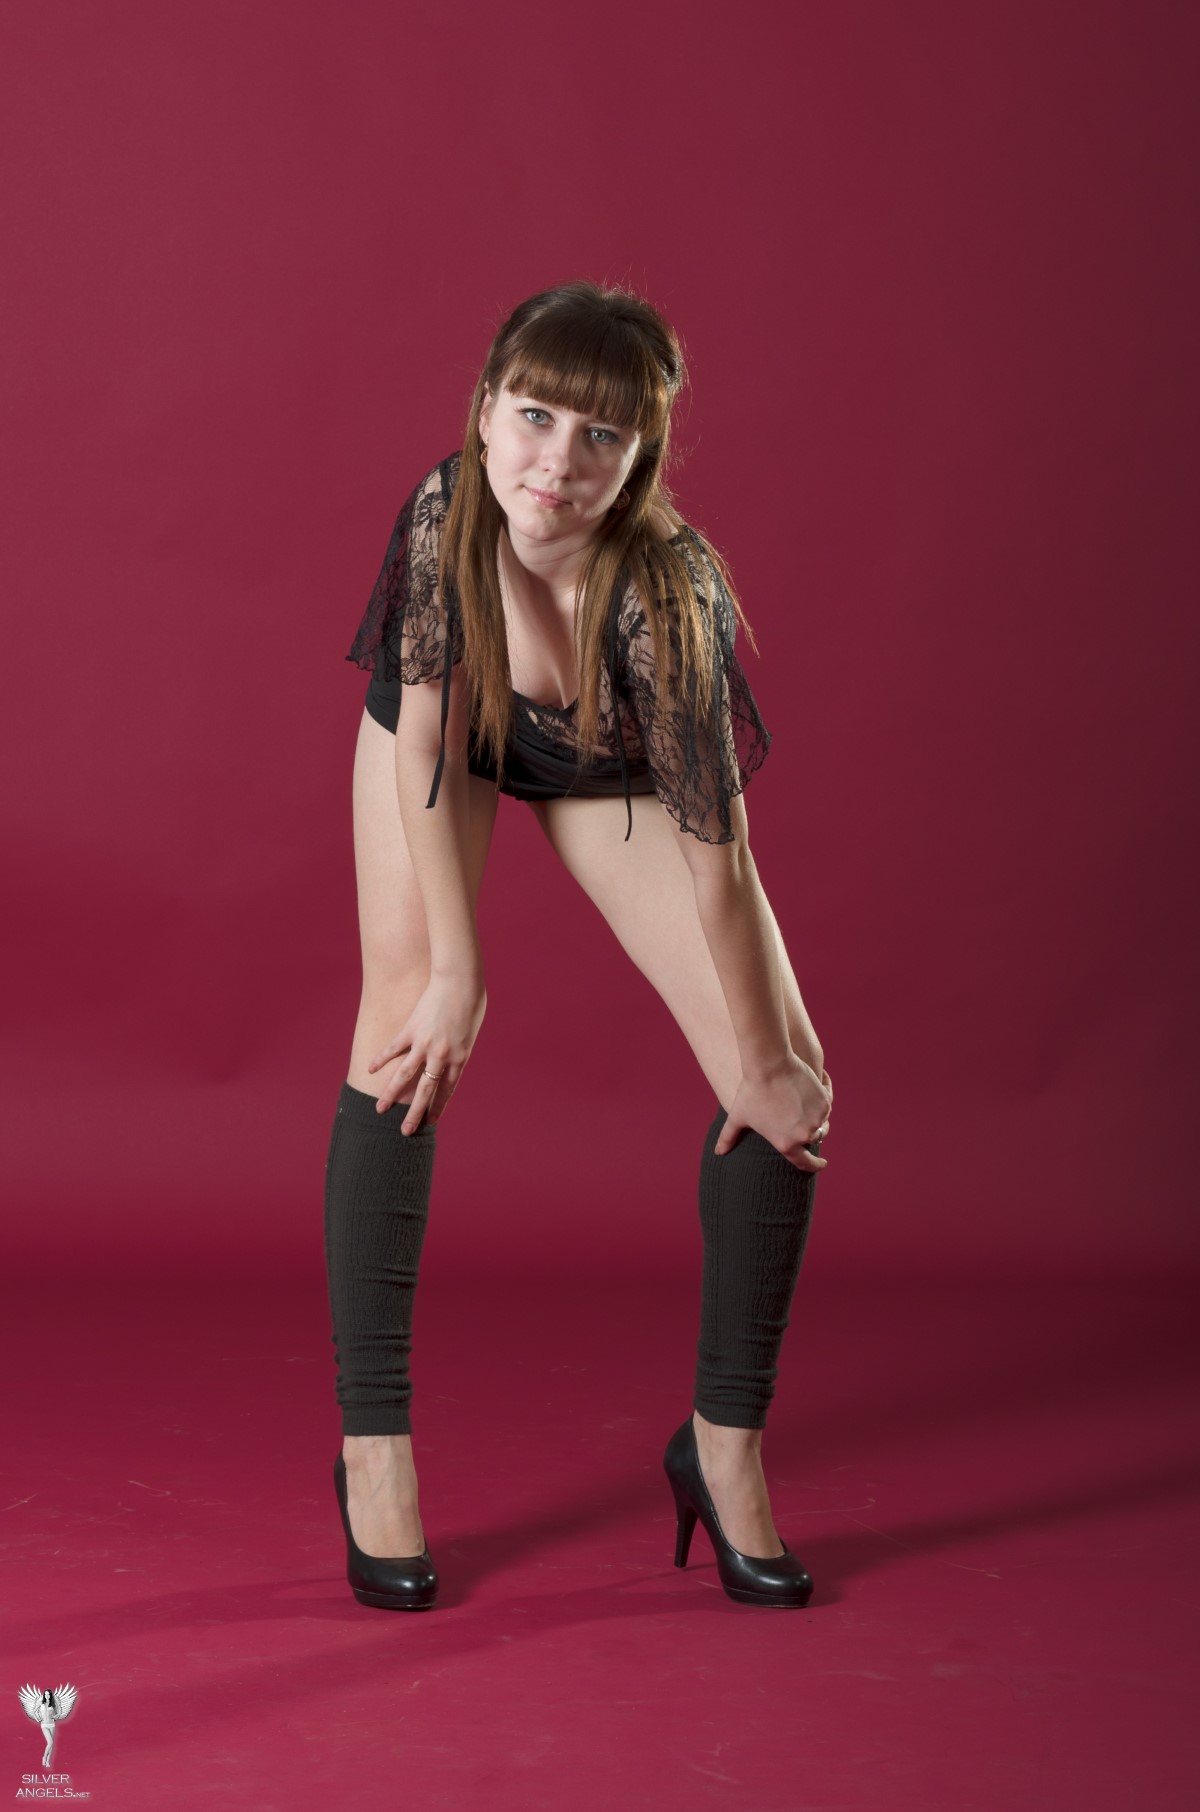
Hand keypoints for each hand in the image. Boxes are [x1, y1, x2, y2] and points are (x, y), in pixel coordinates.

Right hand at [367, 973, 486, 1132]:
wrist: (461, 980)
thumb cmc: (472, 1001)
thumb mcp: (471, 1030)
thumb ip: (459, 1045)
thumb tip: (451, 1053)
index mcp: (460, 1057)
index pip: (447, 1090)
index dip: (438, 1107)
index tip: (430, 1122)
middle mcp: (441, 1056)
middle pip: (425, 1091)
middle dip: (414, 1113)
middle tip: (405, 1131)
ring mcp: (424, 1044)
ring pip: (404, 1075)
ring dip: (391, 1094)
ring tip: (379, 1109)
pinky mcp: (410, 1030)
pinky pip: (393, 1049)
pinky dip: (381, 1059)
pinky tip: (370, 1070)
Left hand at [714, 1055, 831, 1172]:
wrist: (769, 1065)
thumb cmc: (751, 1092)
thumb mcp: (738, 1117)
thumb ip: (728, 1137)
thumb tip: (717, 1152)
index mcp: (786, 1144)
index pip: (805, 1163)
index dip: (814, 1166)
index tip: (821, 1164)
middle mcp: (805, 1135)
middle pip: (813, 1138)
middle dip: (809, 1132)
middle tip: (802, 1120)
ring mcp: (817, 1119)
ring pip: (821, 1121)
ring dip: (816, 1115)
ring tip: (804, 1101)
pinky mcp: (824, 1101)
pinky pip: (827, 1102)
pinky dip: (823, 1094)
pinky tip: (815, 1085)